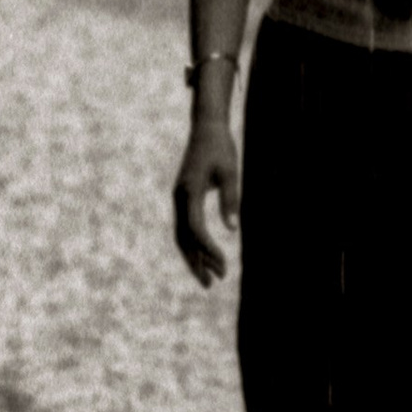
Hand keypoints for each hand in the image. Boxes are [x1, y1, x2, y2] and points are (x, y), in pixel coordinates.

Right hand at [173, 121, 241, 286]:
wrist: (207, 127)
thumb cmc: (221, 148)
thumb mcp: (231, 172)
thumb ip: (231, 199)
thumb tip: (232, 229)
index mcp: (189, 191)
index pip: (195, 228)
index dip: (208, 249)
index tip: (223, 264)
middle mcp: (180, 197)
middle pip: (184, 238)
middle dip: (197, 262)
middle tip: (211, 284)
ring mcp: (179, 198)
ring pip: (182, 235)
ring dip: (195, 257)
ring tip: (209, 279)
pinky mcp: (184, 198)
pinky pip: (186, 227)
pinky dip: (194, 244)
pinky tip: (206, 257)